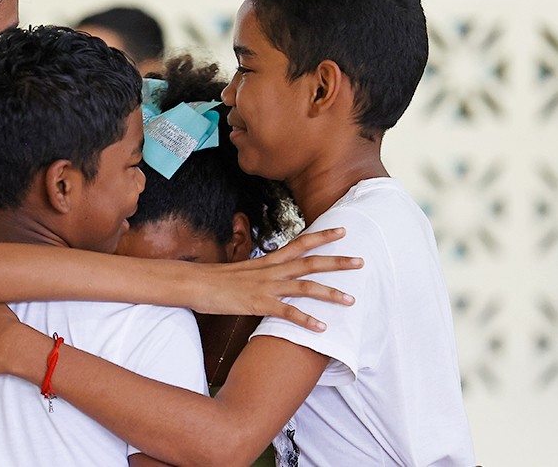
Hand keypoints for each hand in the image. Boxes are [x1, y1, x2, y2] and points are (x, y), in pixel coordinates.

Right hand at [193, 228, 362, 330]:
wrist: (195, 284)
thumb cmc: (216, 280)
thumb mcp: (243, 271)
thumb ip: (262, 273)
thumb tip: (273, 278)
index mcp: (269, 261)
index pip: (300, 243)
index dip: (322, 236)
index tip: (343, 230)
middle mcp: (271, 270)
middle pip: (310, 262)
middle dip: (337, 261)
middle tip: (361, 260)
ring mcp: (266, 287)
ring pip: (304, 287)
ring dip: (330, 293)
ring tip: (351, 300)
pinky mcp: (258, 304)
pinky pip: (287, 313)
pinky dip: (306, 320)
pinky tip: (321, 328)